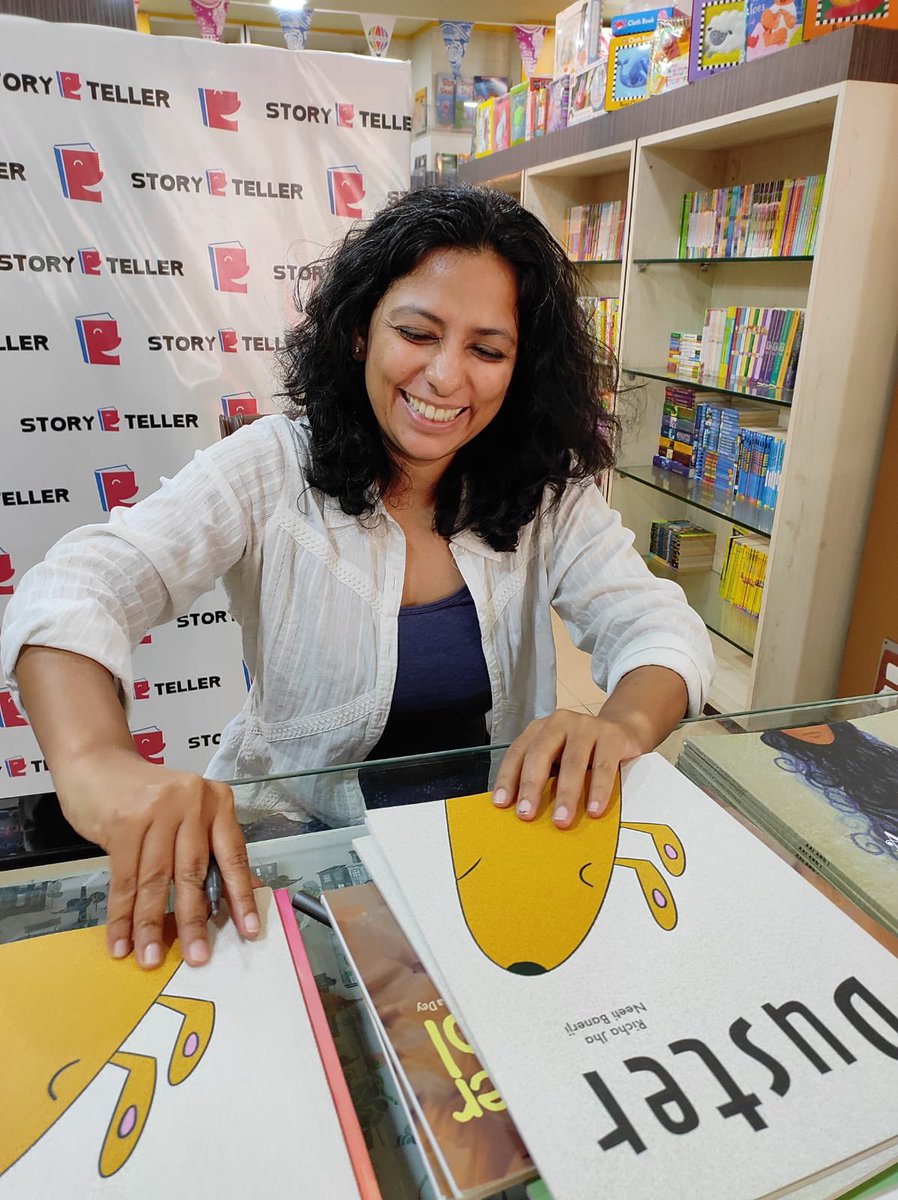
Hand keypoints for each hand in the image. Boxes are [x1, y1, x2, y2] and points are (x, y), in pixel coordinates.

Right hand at [54, 746, 259, 968]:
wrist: (99, 764)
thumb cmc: (148, 796)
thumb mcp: (188, 815)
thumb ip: (212, 850)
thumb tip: (240, 895)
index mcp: (216, 801)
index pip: (234, 855)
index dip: (241, 896)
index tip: (250, 930)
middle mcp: (191, 802)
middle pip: (194, 872)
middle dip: (193, 921)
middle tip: (198, 957)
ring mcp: (157, 810)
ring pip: (156, 880)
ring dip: (151, 925)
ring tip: (150, 958)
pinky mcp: (123, 822)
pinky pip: (125, 879)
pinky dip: (122, 914)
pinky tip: (121, 939)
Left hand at [491, 709, 646, 828]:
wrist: (623, 729)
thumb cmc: (583, 752)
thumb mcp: (558, 757)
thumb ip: (543, 775)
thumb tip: (522, 810)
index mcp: (540, 729)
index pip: (518, 752)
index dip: (508, 778)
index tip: (501, 804)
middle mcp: (560, 723)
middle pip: (540, 754)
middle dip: (531, 786)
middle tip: (526, 815)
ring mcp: (587, 726)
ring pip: (572, 762)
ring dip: (566, 794)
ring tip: (561, 821)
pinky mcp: (612, 736)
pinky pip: (603, 766)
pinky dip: (598, 790)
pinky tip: (594, 810)